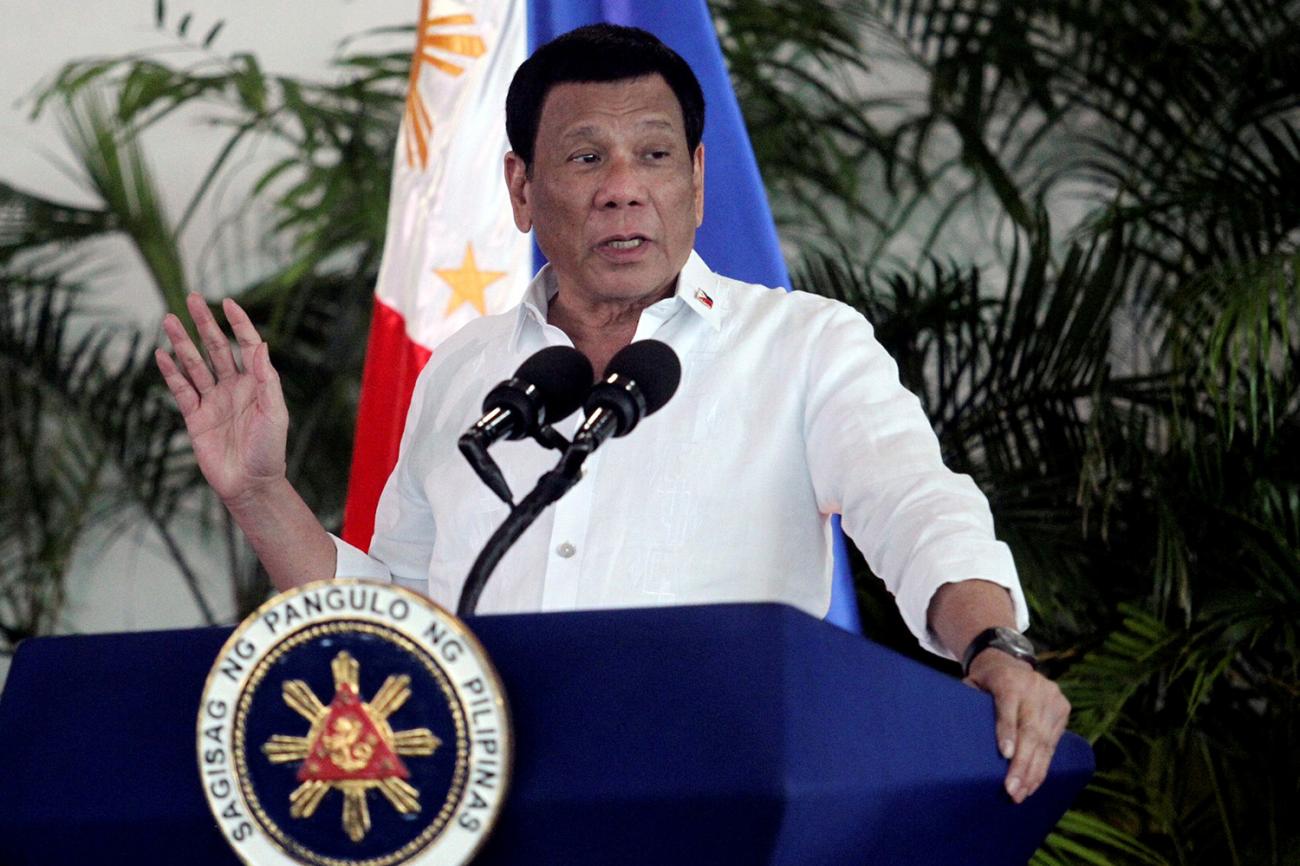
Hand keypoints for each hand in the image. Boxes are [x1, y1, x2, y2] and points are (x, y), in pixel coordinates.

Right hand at [155, 293, 288, 505]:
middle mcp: (234, 387)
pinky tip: (162, 355)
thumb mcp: (274, 412)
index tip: (227, 302)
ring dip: (182, 343)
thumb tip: (262, 345)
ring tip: (169, 320)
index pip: (246, 346)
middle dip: (204, 324)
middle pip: (216, 348)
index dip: (238, 324)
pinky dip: (171, 373)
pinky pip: (181, 390)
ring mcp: (213, 400)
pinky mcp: (196, 417)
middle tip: (192, 298)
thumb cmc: (269, 450)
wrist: (250, 484)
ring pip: (195, 365)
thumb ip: (267, 379)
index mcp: (256, 383)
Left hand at [965, 649, 1070, 803]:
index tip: (1005, 754)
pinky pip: (1054, 743)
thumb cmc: (985, 679)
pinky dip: (1043, 765)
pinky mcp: (1063, 709)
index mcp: (1008, 680)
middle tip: (1012, 790)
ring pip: (1045, 742)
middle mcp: (1034, 688)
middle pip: (1030, 730)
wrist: (1011, 660)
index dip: (1007, 731)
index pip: (1008, 707)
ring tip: (1021, 794)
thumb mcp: (971, 683)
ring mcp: (1052, 699)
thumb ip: (968, 703)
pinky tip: (1033, 783)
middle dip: (1021, 764)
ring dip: (1033, 772)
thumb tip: (957, 733)